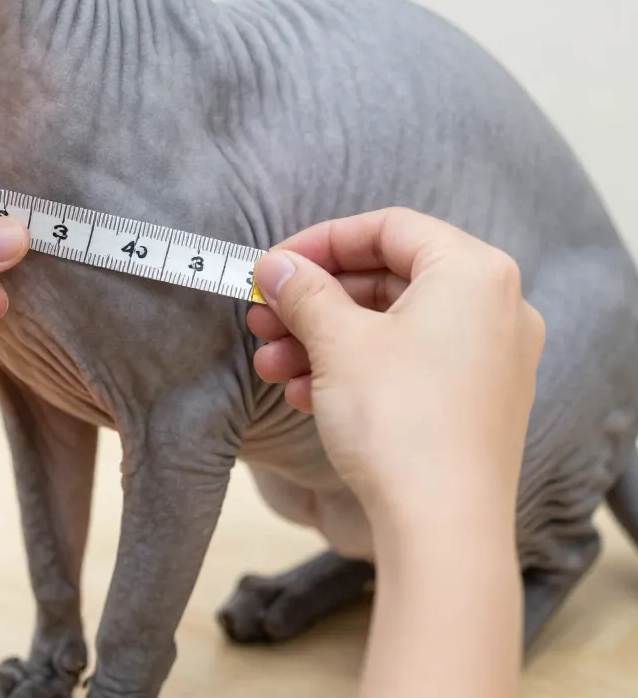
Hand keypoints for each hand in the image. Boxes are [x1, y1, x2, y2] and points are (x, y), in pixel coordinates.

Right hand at [247, 208, 545, 531]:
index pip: (388, 229)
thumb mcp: (337, 342)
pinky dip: (355, 369)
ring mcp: (491, 358)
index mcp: (473, 273)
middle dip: (314, 300)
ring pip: (391, 327)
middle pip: (387, 279)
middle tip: (262, 316)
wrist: (442, 529)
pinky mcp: (477, 401)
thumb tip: (276, 267)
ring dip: (323, 339)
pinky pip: (408, 363)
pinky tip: (305, 394)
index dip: (320, 242)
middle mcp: (495, 307)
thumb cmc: (399, 421)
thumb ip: (304, 291)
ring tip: (271, 365)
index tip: (273, 266)